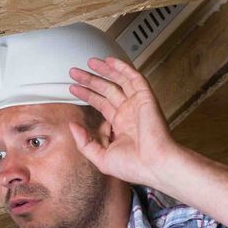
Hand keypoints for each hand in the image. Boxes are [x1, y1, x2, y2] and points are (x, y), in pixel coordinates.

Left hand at [65, 55, 183, 186]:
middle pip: (107, 90)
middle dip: (90, 80)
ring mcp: (137, 104)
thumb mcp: (101, 158)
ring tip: (88, 62)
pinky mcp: (146, 98)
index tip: (73, 88)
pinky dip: (122, 68)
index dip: (87, 95)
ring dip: (104, 71)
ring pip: (119, 81)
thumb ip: (85, 142)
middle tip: (74, 72)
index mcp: (121, 126)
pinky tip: (109, 61)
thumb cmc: (134, 167)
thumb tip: (72, 126)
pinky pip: (133, 78)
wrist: (155, 165)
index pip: (101, 105)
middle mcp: (129, 113)